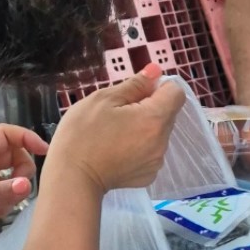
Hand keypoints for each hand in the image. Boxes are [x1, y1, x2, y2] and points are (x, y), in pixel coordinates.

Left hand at [0, 124, 47, 249]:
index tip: (44, 152)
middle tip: (19, 191)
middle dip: (23, 171)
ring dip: (14, 194)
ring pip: (11, 180)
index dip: (26, 137)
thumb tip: (28, 184)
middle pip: (14, 157)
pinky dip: (5, 207)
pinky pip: (4, 199)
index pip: (5, 135)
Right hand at [46, 65, 186, 193]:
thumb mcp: (104, 99)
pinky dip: (140, 147)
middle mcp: (163, 142)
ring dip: (144, 128)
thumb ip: (135, 85)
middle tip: (119, 113)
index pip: (176, 93)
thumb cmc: (83, 133)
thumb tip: (156, 72)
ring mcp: (157, 162)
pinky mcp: (149, 175)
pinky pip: (151, 153)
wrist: (73, 177)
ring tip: (116, 133)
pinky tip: (118, 150)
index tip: (139, 92)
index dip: (159, 87)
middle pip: (167, 114)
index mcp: (154, 119)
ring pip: (159, 134)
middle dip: (149, 108)